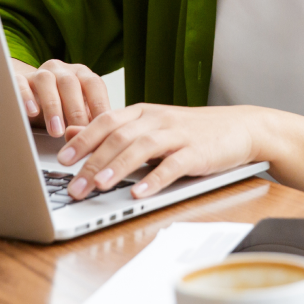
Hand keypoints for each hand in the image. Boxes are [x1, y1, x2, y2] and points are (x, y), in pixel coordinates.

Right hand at [10, 58, 110, 136]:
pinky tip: (32, 112)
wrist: (30, 100)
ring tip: (56, 131)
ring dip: (52, 106)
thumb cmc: (60, 108)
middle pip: (70, 83)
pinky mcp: (19, 79)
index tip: (102, 128)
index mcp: (80, 74)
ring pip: (46, 81)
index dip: (99, 105)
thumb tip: (99, 141)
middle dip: (75, 110)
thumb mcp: (77, 113)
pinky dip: (26, 97)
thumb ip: (87, 121)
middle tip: (77, 133)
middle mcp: (61, 69)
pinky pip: (21, 83)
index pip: (94, 84)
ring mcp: (39, 73)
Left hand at [55, 103, 259, 199]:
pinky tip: (139, 193)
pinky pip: (174, 165)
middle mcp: (158, 119)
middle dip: (93, 161)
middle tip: (74, 186)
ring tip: (99, 186)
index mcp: (144, 111)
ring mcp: (179, 134)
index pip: (107, 120)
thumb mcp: (152, 124)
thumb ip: (115, 128)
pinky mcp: (198, 152)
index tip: (62, 160)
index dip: (83, 138)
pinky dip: (155, 179)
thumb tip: (74, 131)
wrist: (241, 128)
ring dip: (118, 167)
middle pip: (119, 136)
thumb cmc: (193, 131)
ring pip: (142, 147)